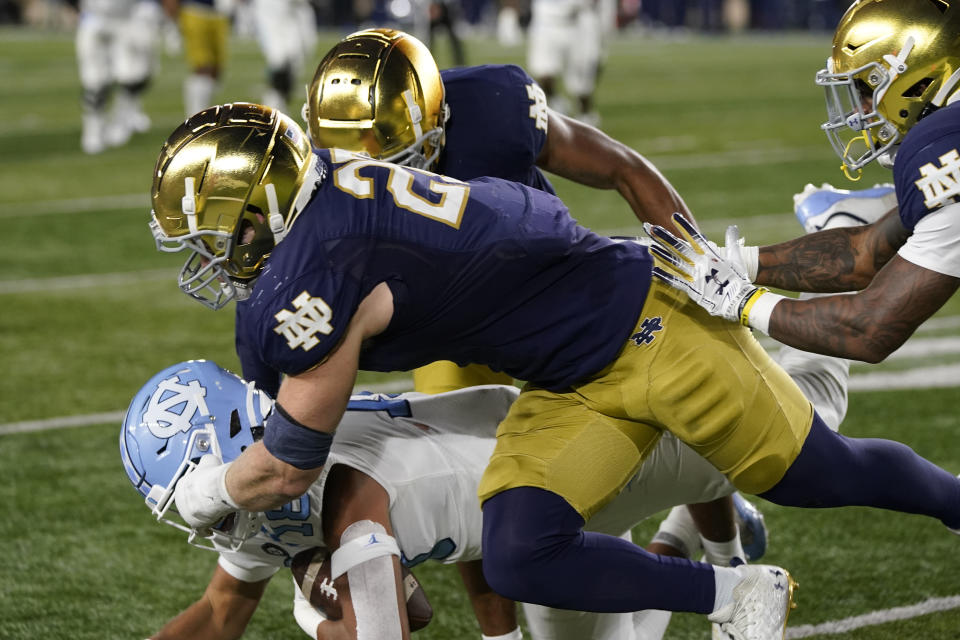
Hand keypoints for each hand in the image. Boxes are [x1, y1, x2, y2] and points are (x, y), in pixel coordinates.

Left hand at [174, 454, 238, 532]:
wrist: (216, 490)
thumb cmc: (212, 476)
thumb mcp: (208, 461)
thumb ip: (206, 463)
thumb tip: (208, 461)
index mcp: (181, 486)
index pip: (188, 489)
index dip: (199, 490)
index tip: (206, 490)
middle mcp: (180, 501)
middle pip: (191, 503)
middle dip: (201, 503)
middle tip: (213, 501)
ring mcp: (187, 514)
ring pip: (195, 516)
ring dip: (204, 515)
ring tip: (216, 513)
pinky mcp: (195, 524)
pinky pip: (200, 530)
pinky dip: (206, 530)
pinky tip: (210, 530)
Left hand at [643, 213, 767, 324]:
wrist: (740, 301)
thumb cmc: (738, 279)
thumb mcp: (736, 258)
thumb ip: (732, 242)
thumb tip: (733, 227)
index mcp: (711, 254)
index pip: (695, 237)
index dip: (684, 226)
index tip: (674, 216)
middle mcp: (701, 263)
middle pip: (680, 247)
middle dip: (665, 237)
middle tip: (652, 228)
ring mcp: (696, 276)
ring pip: (675, 262)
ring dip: (662, 254)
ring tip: (650, 246)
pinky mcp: (692, 290)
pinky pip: (676, 282)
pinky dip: (665, 277)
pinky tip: (654, 271)